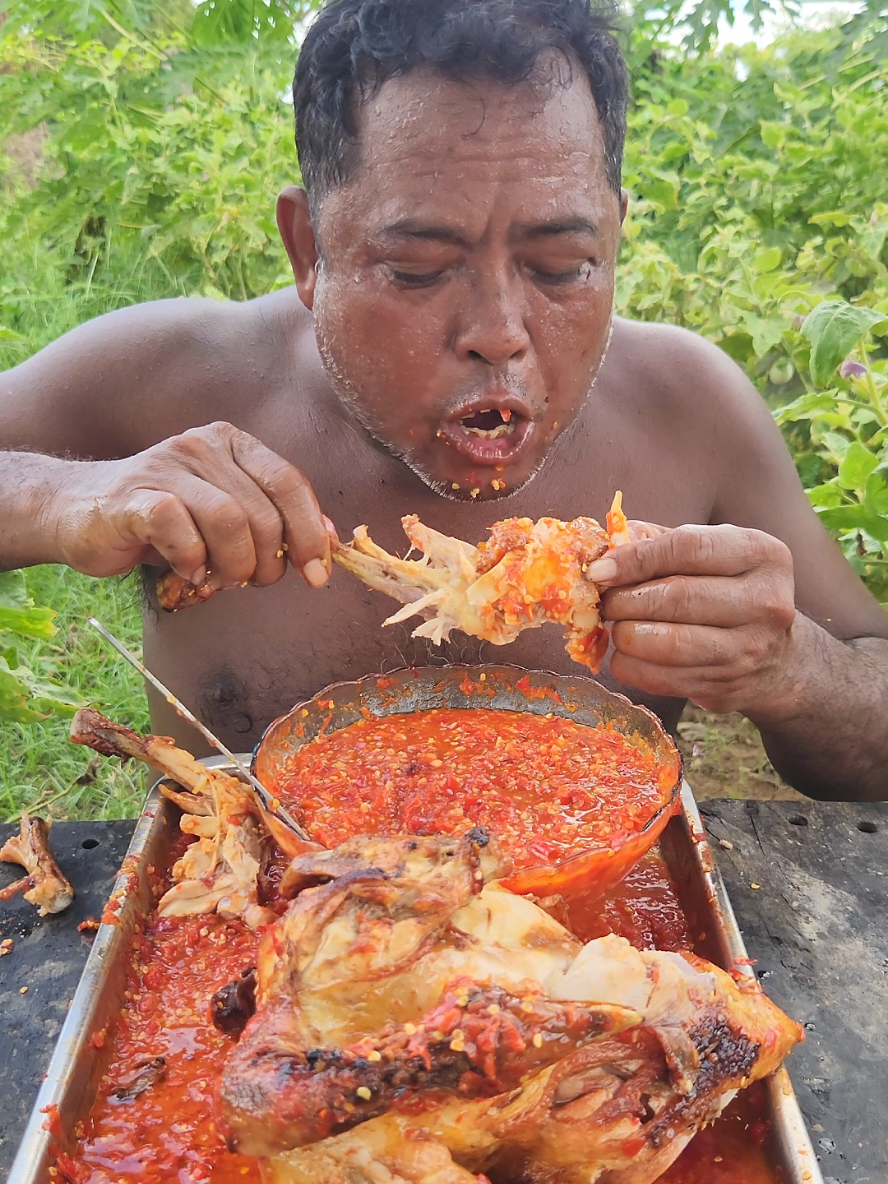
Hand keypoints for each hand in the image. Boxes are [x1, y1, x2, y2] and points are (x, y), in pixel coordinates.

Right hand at [52, 421, 331, 588]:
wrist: (80, 512)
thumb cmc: (165, 521)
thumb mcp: (226, 516)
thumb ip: (275, 522)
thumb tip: (331, 544)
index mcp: (233, 444)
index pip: (289, 483)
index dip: (311, 533)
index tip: (317, 575)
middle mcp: (202, 446)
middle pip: (262, 512)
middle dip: (267, 562)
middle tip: (250, 581)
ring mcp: (165, 466)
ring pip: (228, 520)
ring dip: (233, 565)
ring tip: (220, 579)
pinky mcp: (133, 496)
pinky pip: (179, 528)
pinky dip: (192, 560)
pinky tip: (188, 571)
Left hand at [584, 524, 796, 713]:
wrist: (775, 658)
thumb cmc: (727, 591)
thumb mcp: (710, 553)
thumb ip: (659, 542)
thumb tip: (605, 549)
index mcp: (761, 554)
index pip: (688, 547)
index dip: (635, 558)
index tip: (600, 570)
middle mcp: (765, 601)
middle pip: (675, 597)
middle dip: (625, 600)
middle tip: (606, 602)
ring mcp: (749, 648)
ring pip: (667, 642)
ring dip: (625, 635)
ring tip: (616, 626)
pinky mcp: (726, 686)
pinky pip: (660, 678)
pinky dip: (630, 666)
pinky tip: (625, 654)